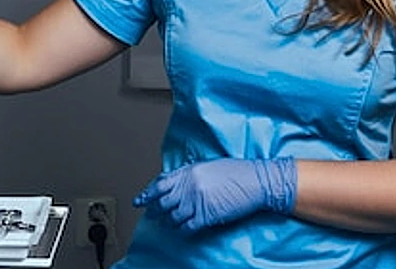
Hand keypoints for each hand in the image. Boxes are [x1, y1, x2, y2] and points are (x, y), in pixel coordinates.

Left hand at [133, 157, 296, 232]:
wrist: (256, 180)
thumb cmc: (236, 172)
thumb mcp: (208, 167)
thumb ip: (189, 174)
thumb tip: (175, 182)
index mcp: (188, 172)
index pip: (159, 184)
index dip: (147, 194)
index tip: (139, 200)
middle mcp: (189, 187)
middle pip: (163, 202)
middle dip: (154, 210)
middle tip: (151, 214)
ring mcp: (197, 202)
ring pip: (173, 216)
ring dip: (169, 222)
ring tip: (167, 223)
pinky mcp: (207, 216)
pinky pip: (187, 226)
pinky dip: (182, 230)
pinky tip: (182, 229)